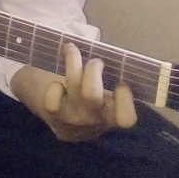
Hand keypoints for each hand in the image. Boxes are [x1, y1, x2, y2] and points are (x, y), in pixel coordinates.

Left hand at [14, 43, 137, 141]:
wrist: (67, 129)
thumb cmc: (95, 108)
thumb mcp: (110, 104)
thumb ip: (116, 89)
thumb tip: (116, 58)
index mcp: (113, 118)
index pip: (126, 118)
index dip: (125, 98)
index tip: (121, 84)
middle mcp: (93, 119)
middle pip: (91, 93)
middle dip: (92, 69)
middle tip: (96, 61)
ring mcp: (71, 116)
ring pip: (73, 84)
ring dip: (73, 61)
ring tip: (72, 48)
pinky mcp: (52, 112)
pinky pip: (54, 91)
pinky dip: (55, 84)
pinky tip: (58, 83)